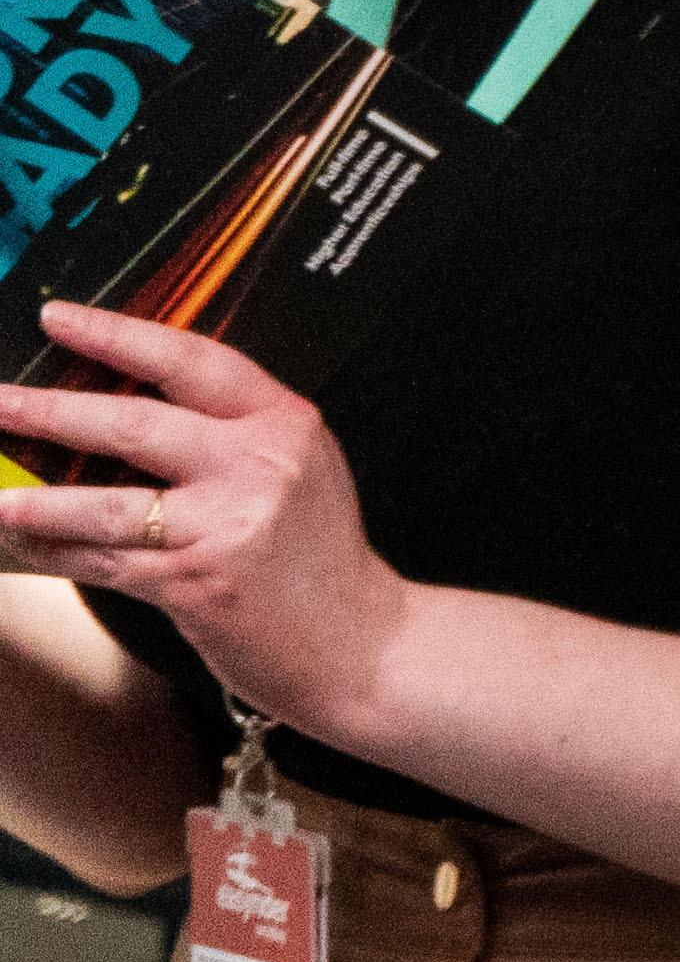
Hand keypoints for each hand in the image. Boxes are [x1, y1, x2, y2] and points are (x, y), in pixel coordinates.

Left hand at [0, 306, 407, 742]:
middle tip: (0, 399)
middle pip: (135, 424)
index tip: (61, 318)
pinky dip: (57, 552)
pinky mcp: (198, 582)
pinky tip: (24, 542)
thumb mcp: (298, 471)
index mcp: (284, 424)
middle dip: (51, 410)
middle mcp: (259, 466)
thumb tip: (129, 408)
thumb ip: (233, 435)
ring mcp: (228, 525)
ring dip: (36, 499)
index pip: (190, 361)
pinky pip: (106, 562)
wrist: (361, 642)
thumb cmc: (319, 559)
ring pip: (107, 503)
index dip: (117, 335)